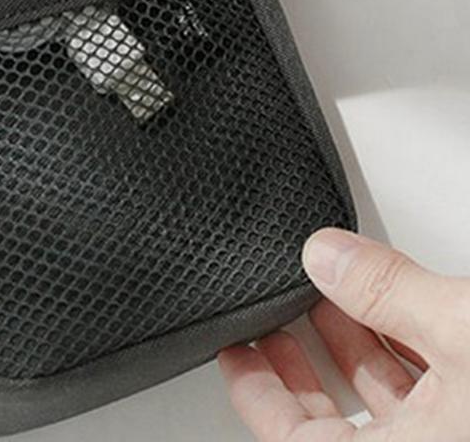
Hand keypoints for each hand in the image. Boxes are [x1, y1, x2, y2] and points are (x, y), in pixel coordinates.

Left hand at [218, 228, 469, 440]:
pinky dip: (407, 352)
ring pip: (390, 407)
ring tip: (333, 299)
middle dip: (303, 364)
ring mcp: (460, 438)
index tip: (235, 353)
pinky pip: (432, 395)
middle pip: (338, 424)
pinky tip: (398, 308)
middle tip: (276, 322)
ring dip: (360, 348)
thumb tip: (328, 257)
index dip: (257, 393)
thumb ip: (387, 290)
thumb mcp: (461, 329)